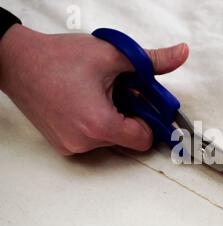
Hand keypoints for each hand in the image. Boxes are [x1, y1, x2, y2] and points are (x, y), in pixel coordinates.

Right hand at [0, 24, 188, 154]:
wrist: (17, 62)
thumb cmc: (57, 58)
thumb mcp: (112, 55)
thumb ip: (151, 60)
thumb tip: (179, 54)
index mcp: (99, 124)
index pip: (144, 139)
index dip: (149, 119)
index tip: (145, 103)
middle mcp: (84, 142)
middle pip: (128, 138)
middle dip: (130, 114)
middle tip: (119, 90)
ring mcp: (71, 146)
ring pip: (110, 139)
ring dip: (112, 118)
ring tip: (98, 93)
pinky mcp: (63, 145)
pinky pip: (92, 139)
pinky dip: (96, 123)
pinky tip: (85, 102)